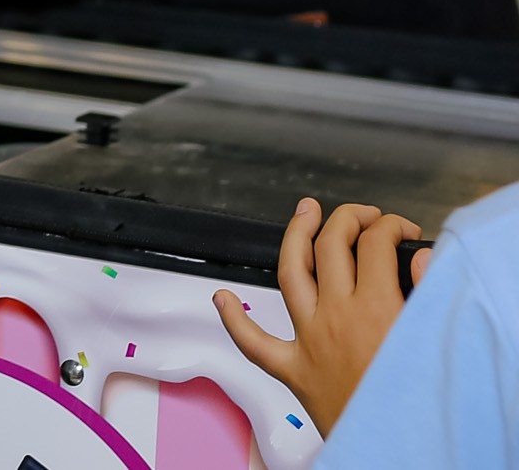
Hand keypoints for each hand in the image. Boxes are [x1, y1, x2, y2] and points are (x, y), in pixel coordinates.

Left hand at [215, 198, 426, 434]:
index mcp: (378, 310)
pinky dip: (233, 318)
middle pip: (331, 247)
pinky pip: (252, 341)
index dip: (389, 225)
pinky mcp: (293, 371)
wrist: (397, 451)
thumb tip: (422, 257)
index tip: (400, 229)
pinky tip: (221, 299)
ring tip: (303, 212)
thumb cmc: (419, 406)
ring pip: (290, 274)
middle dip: (346, 219)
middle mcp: (337, 317)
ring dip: (294, 237)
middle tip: (361, 215)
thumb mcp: (436, 343)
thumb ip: (429, 295)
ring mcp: (310, 341)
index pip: (375, 244)